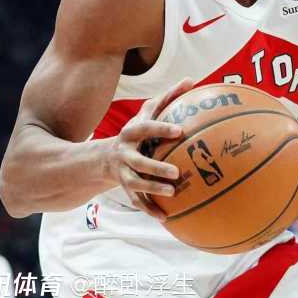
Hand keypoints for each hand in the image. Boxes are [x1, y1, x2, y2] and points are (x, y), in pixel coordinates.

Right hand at [103, 78, 192, 220]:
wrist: (106, 157)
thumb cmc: (138, 131)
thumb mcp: (148, 113)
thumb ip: (168, 97)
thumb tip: (192, 79)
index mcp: (131, 132)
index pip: (146, 128)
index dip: (161, 128)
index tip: (180, 130)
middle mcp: (124, 154)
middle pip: (138, 162)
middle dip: (155, 167)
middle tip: (177, 171)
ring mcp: (123, 173)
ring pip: (136, 184)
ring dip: (153, 190)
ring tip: (173, 193)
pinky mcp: (126, 188)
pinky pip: (138, 201)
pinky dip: (150, 209)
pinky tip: (166, 218)